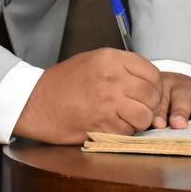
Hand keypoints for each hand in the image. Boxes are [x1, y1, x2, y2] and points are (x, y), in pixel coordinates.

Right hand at [13, 48, 162, 143]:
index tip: (149, 92)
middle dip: (150, 105)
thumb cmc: (62, 82)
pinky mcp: (102, 126)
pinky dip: (125, 132)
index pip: (151, 73)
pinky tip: (112, 125)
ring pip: (144, 116)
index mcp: (110, 59)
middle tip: (140, 108)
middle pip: (151, 95)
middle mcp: (112, 79)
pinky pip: (128, 132)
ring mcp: (108, 103)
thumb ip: (120, 66)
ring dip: (139, 121)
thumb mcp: (92, 60)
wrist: (36, 102)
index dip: (154, 86)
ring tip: (127, 118)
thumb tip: (146, 80)